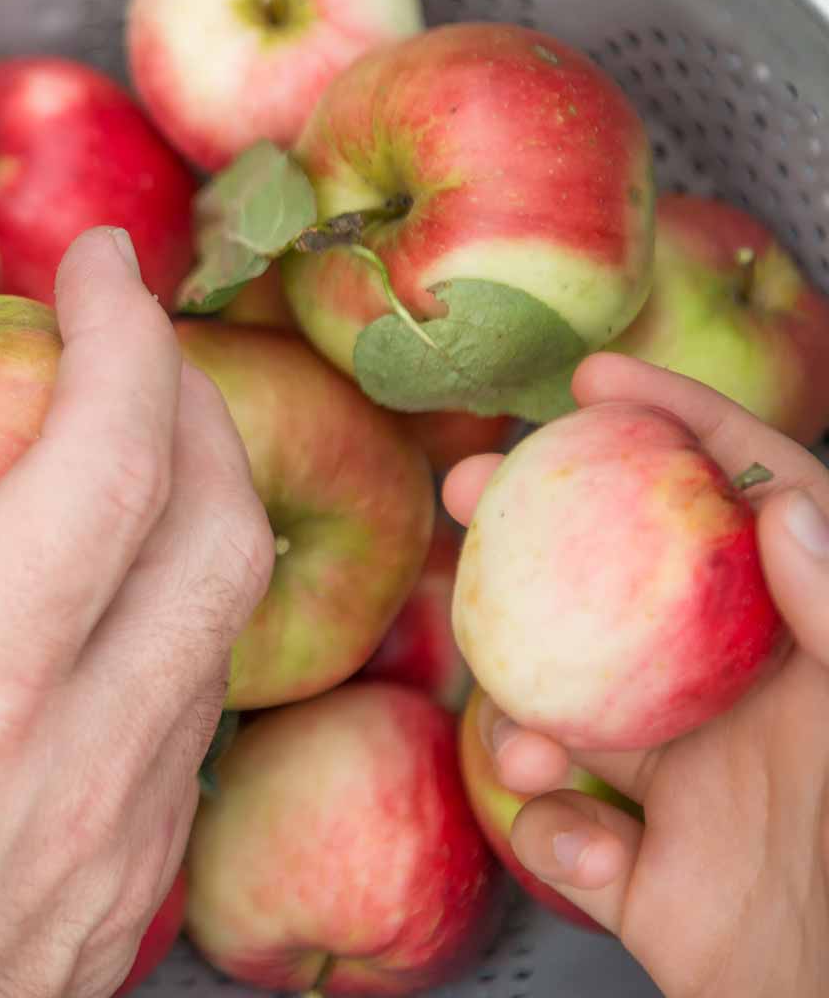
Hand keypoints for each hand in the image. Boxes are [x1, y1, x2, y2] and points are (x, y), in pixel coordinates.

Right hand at [0, 229, 275, 997]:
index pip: (105, 464)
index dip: (121, 331)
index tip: (100, 262)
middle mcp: (80, 779)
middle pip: (224, 538)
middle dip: (193, 399)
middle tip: (124, 337)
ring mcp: (116, 858)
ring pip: (222, 638)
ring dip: (190, 512)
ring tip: (105, 453)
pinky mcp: (112, 915)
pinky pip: (182, 729)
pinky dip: (162, 622)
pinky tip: (73, 614)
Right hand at [448, 353, 828, 997]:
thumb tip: (777, 502)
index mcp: (806, 658)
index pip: (749, 511)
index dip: (684, 430)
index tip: (598, 381)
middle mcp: (745, 712)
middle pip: (624, 591)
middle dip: (540, 535)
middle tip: (467, 489)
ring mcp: (695, 795)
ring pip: (570, 711)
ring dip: (524, 719)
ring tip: (528, 751)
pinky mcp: (651, 880)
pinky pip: (570, 836)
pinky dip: (558, 840)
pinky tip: (592, 853)